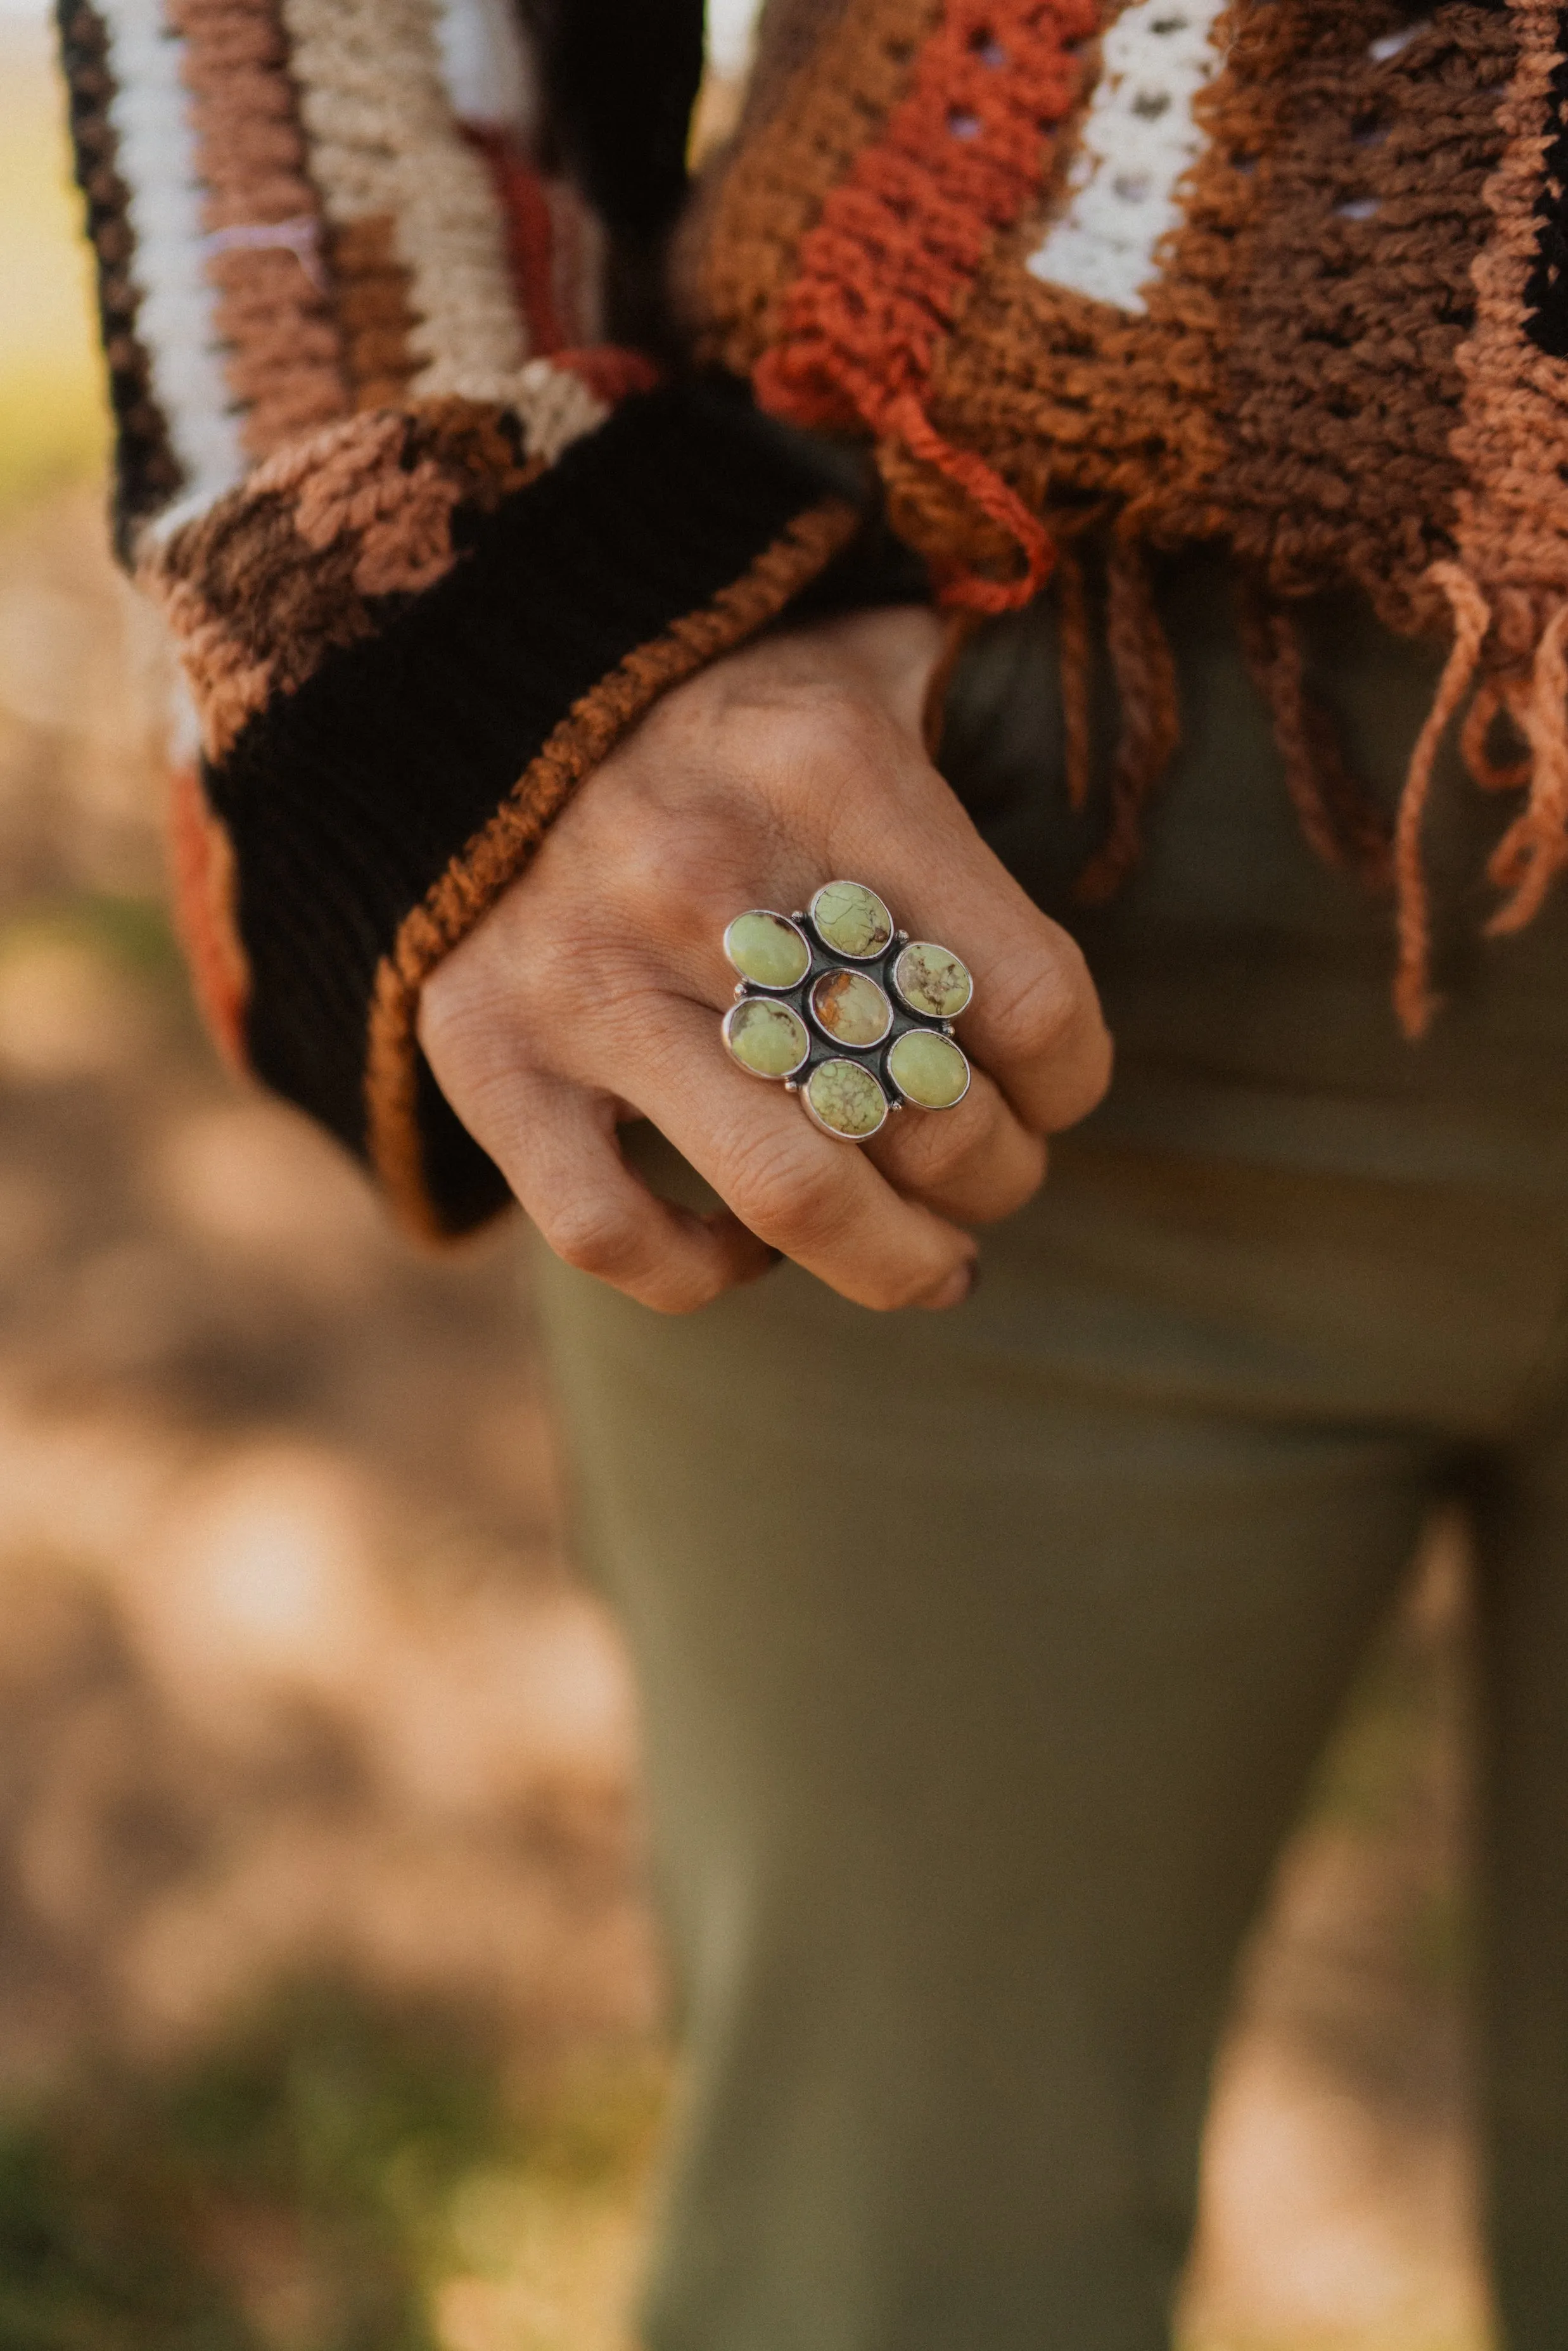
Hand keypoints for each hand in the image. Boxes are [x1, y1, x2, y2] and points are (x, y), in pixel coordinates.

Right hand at [419, 605, 1111, 1313]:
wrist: (453, 684)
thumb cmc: (707, 695)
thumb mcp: (856, 649)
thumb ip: (972, 689)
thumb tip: (1071, 708)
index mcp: (828, 767)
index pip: (1031, 1001)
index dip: (1074, 1080)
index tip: (1057, 1088)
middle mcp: (706, 876)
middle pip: (929, 1116)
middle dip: (997, 1177)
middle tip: (993, 1171)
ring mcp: (586, 976)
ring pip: (793, 1199)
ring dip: (895, 1260)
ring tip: (927, 1259)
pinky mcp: (485, 1053)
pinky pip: (612, 1232)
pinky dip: (703, 1270)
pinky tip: (745, 1242)